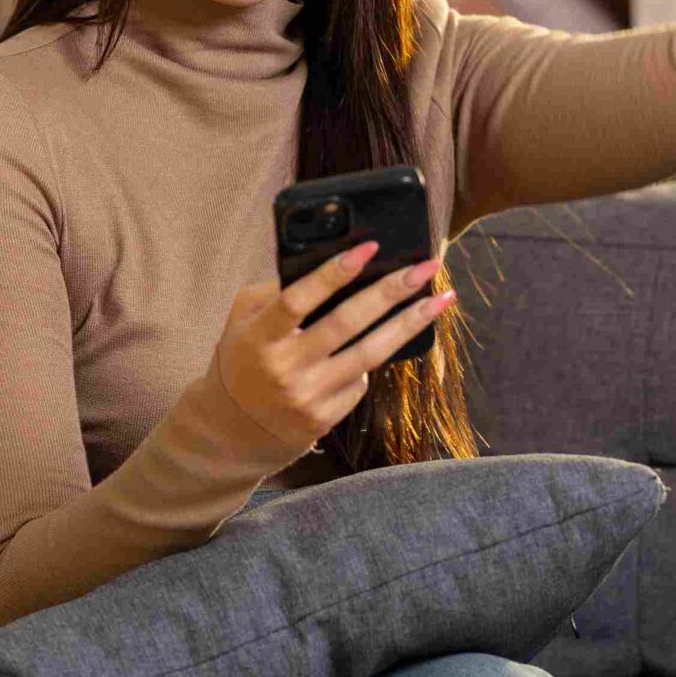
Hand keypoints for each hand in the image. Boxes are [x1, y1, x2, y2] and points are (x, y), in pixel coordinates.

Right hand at [208, 241, 455, 448]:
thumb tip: (329, 264)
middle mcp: (285, 368)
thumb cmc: (244, 358)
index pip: (299, 299)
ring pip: (370, 354)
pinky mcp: (326, 417)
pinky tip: (380, 343)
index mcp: (260, 337)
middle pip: (346, 324)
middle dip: (391, 292)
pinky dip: (372, 358)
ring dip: (409, 324)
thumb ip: (276, 292)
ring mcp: (308, 396)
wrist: (234, 428)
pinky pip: (361, 381)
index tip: (370, 248)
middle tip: (427, 267)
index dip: (334, 274)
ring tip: (441, 300)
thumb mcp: (243, 319)